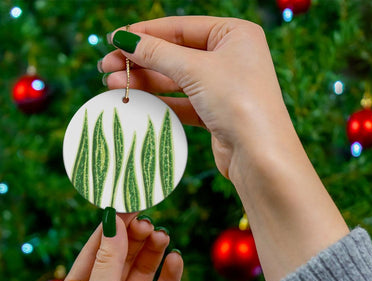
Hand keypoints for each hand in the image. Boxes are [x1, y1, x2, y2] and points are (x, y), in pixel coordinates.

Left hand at [56, 214, 182, 280]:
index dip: (113, 226)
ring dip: (153, 251)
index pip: (98, 248)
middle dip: (135, 237)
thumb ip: (108, 261)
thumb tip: (114, 221)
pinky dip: (170, 275)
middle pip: (123, 255)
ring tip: (162, 236)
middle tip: (148, 223)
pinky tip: (175, 260)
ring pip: (144, 269)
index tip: (129, 204)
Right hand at [101, 16, 291, 178]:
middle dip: (140, 60)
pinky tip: (135, 101)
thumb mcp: (195, 69)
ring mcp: (224, 87)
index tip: (114, 39)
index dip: (145, 33)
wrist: (259, 155)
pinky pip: (183, 102)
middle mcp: (231, 58)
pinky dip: (160, 102)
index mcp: (234, 34)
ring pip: (177, 79)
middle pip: (176, 54)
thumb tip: (124, 39)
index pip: (181, 27)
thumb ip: (158, 53)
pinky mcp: (216, 113)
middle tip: (106, 66)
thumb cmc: (238, 102)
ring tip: (112, 84)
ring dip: (145, 82)